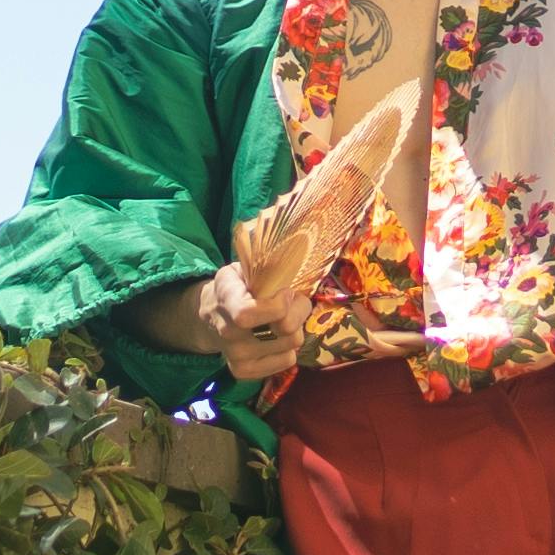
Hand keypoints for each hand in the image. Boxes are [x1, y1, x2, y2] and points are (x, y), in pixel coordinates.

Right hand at [212, 92, 415, 384]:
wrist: (206, 312)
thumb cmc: (243, 276)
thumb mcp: (251, 253)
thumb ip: (284, 236)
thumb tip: (347, 183)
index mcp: (225, 289)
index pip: (249, 311)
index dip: (275, 306)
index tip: (289, 293)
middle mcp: (224, 325)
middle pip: (275, 330)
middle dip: (294, 314)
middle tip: (295, 300)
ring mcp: (230, 351)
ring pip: (282, 351)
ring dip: (293, 333)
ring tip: (288, 316)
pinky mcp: (238, 371)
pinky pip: (277, 368)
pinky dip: (286, 354)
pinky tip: (281, 338)